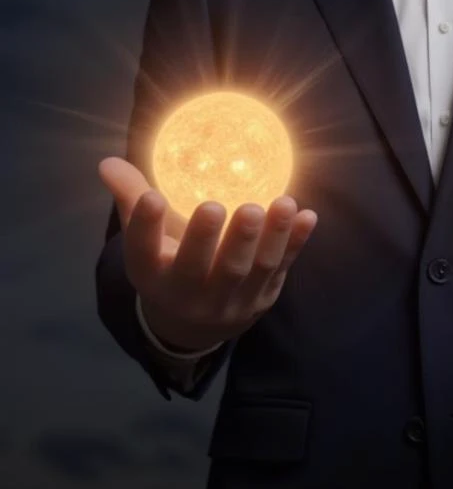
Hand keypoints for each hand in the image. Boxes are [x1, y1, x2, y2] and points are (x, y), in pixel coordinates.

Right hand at [99, 156, 317, 351]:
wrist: (196, 326)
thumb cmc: (169, 265)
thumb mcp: (146, 243)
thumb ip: (133, 200)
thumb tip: (109, 162)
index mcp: (154, 276)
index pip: (144, 254)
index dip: (146, 228)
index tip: (152, 198)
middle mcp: (190, 294)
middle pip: (202, 268)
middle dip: (208, 238)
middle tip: (216, 206)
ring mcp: (231, 299)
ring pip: (250, 269)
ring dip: (267, 236)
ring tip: (279, 202)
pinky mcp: (264, 296)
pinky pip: (282, 268)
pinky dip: (296, 243)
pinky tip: (307, 215)